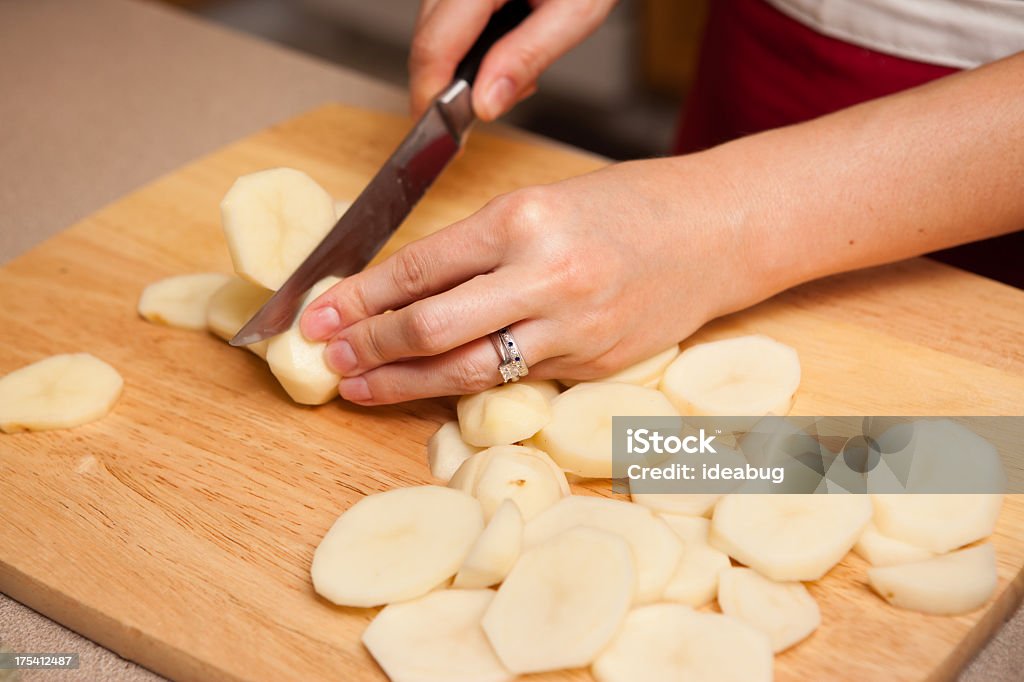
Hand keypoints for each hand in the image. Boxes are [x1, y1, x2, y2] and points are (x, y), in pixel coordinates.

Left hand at [299, 155, 768, 404]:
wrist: (715, 233)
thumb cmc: (626, 207)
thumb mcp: (541, 204)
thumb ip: (477, 248)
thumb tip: (401, 290)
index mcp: (525, 219)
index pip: (419, 267)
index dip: (360, 297)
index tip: (319, 312)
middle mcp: (546, 277)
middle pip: (433, 327)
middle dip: (369, 346)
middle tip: (329, 356)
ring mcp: (572, 330)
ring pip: (467, 371)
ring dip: (404, 382)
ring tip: (361, 387)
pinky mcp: (591, 366)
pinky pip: (512, 382)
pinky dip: (464, 386)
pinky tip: (431, 387)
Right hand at [410, 0, 617, 119]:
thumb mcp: (575, 13)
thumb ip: (527, 58)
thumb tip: (485, 104)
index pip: (434, 46)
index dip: (431, 97)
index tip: (441, 135)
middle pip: (426, 40)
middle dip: (449, 86)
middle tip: (492, 105)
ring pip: (431, 31)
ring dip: (459, 67)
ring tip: (510, 74)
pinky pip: (446, 18)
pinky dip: (466, 46)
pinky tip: (502, 51)